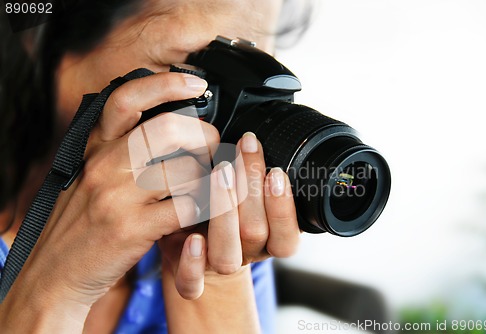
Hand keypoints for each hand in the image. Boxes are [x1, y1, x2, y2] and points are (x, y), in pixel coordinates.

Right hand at [1, 71, 212, 327]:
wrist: (55, 274)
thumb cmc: (81, 224)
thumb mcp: (91, 177)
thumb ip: (121, 152)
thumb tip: (173, 129)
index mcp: (96, 148)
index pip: (127, 99)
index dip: (166, 84)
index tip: (196, 83)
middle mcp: (104, 165)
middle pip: (167, 129)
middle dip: (204, 134)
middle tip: (215, 146)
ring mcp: (117, 196)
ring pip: (185, 169)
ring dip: (210, 177)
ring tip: (212, 185)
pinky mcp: (132, 228)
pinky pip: (187, 207)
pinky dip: (207, 208)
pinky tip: (205, 212)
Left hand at [158, 132, 300, 299]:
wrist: (194, 245)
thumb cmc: (221, 210)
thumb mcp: (245, 194)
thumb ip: (254, 176)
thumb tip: (256, 137)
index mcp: (268, 241)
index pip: (287, 236)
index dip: (283, 205)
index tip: (276, 170)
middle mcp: (247, 254)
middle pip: (256, 232)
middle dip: (252, 187)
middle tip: (246, 148)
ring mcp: (218, 266)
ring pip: (228, 255)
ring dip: (225, 212)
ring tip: (220, 173)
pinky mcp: (191, 277)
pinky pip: (192, 284)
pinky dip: (193, 264)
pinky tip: (192, 237)